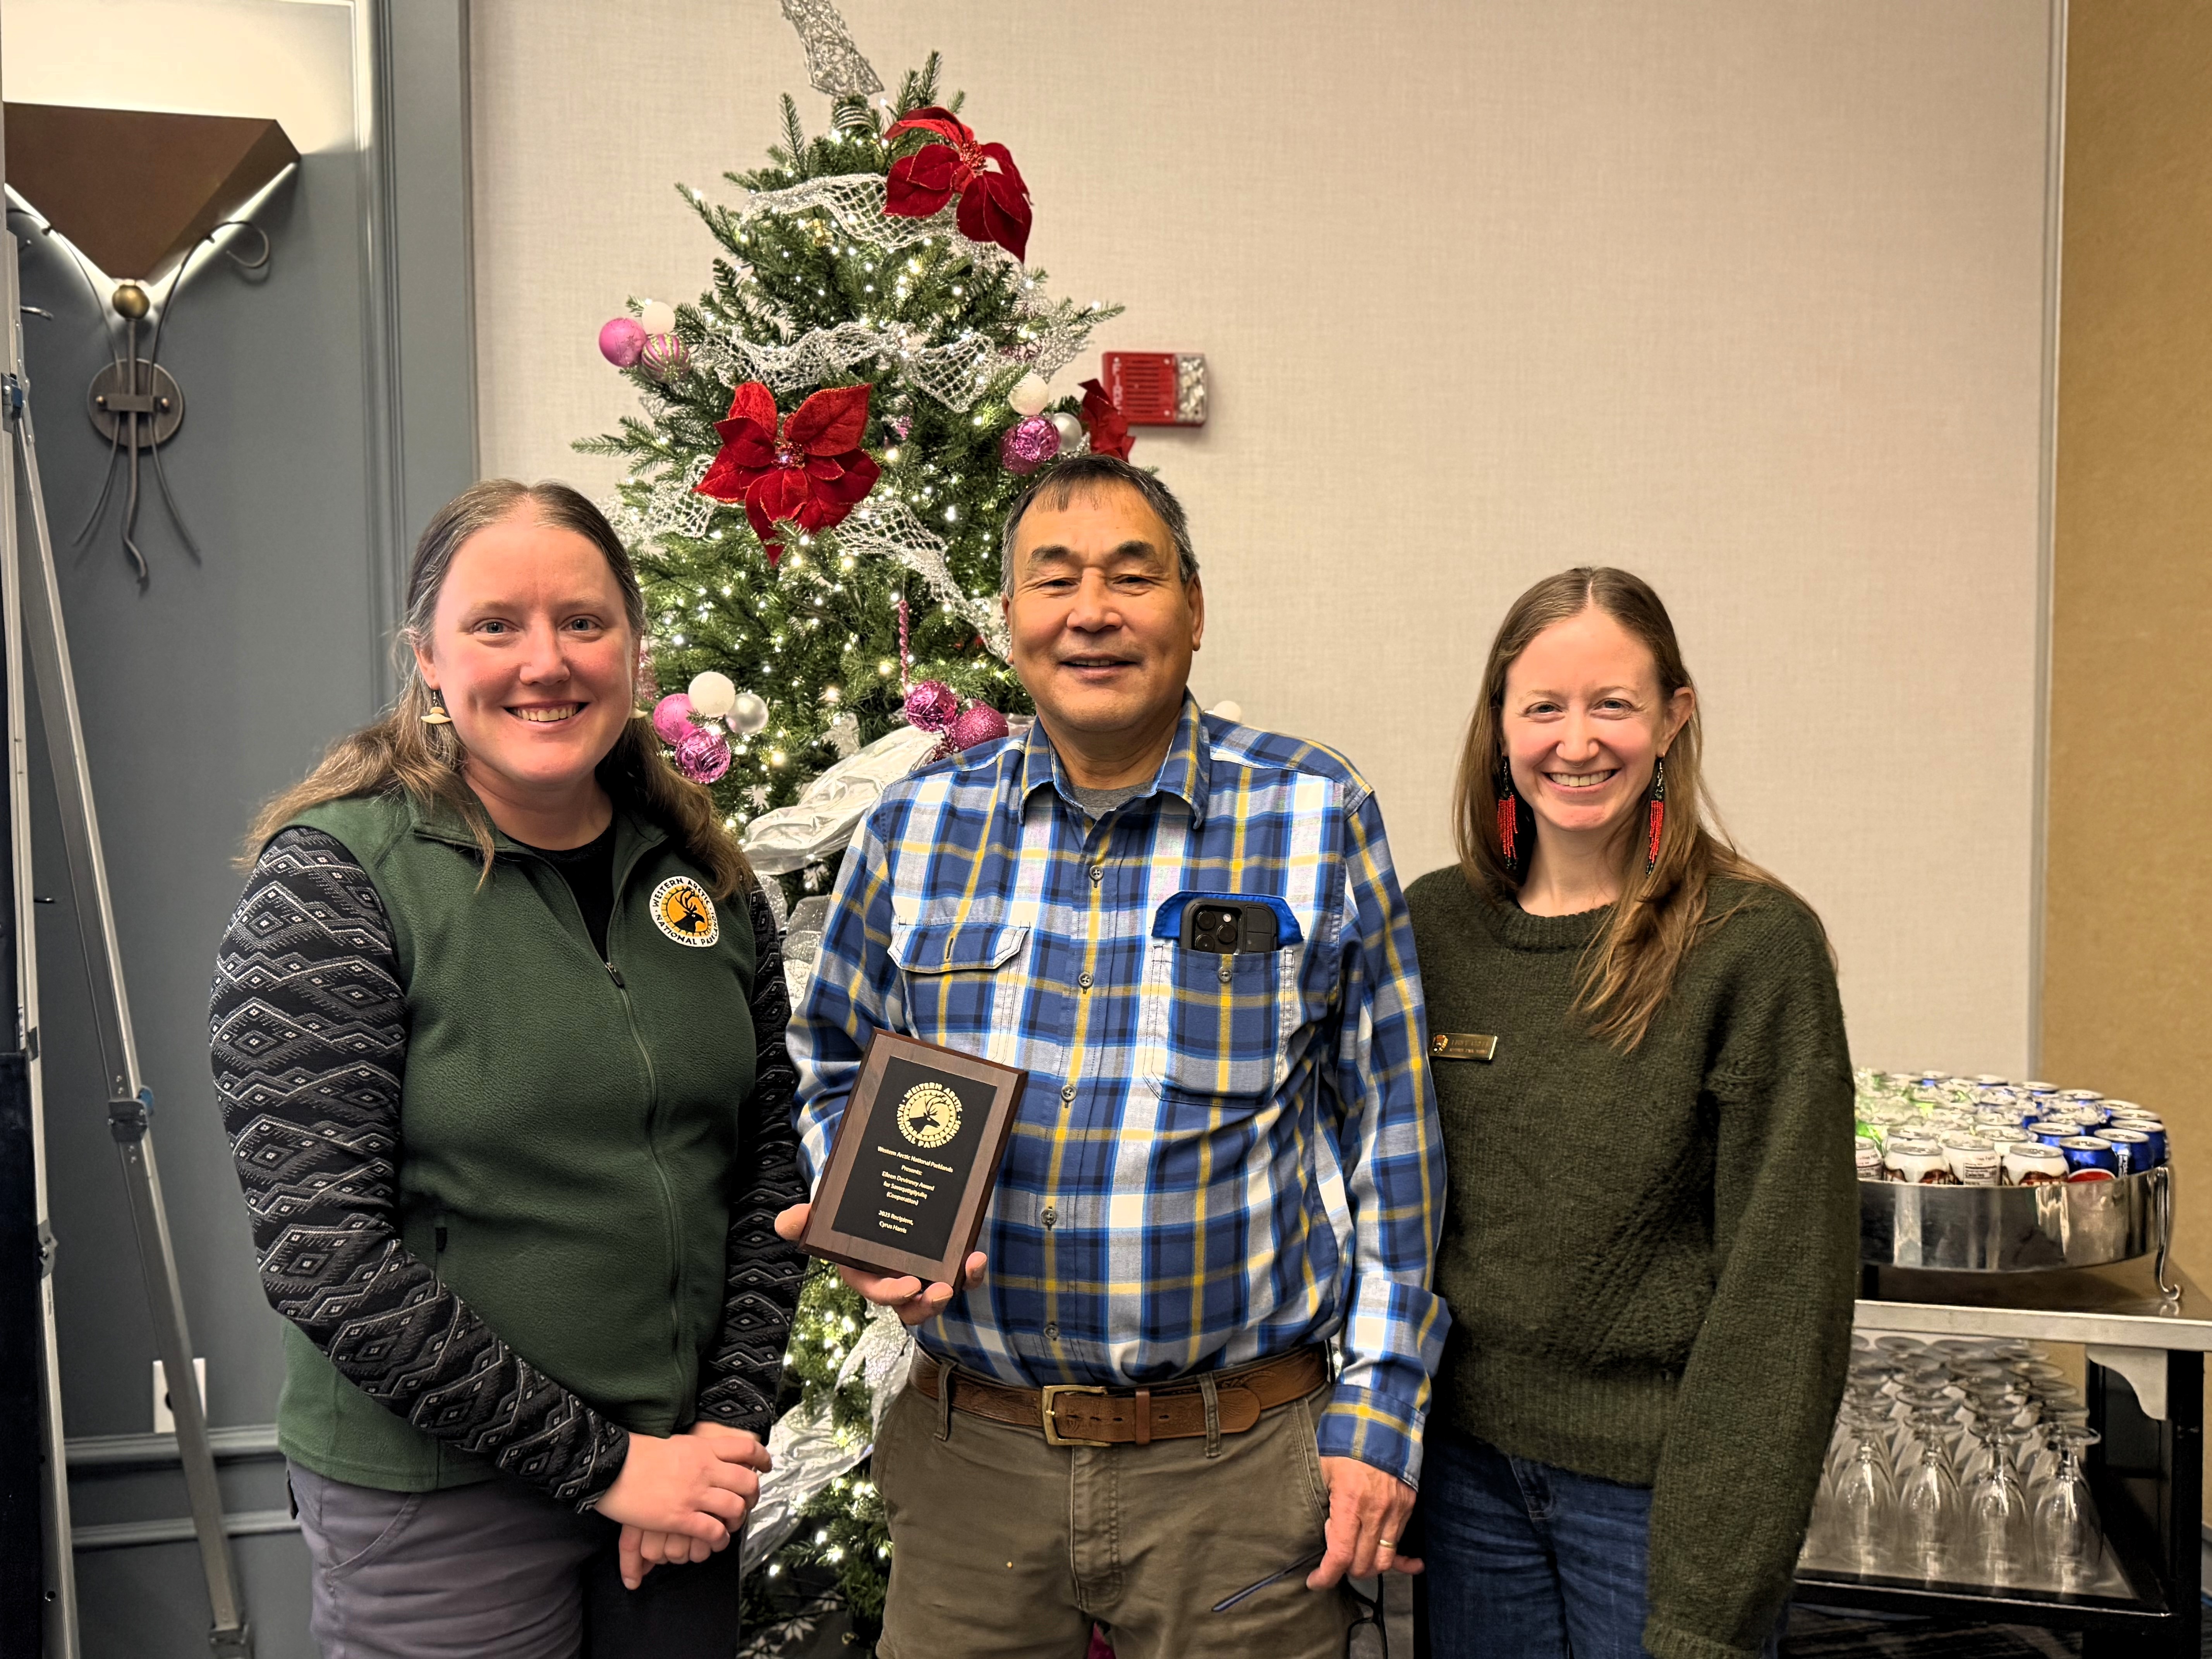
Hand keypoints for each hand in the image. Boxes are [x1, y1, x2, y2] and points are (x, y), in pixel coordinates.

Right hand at [598, 1428, 771, 1588]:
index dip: (761, 1459)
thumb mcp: (674, 1443)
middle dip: (753, 1495)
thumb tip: (704, 1454)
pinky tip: (716, 1540)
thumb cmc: (636, 1452)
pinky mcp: (680, 1516)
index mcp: (703, 1447)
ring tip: (731, 1525)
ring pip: (735, 1507)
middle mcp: (705, 1468)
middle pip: (747, 1481)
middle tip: (747, 1503)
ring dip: (738, 1519)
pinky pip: (712, 1530)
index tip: (765, 1467)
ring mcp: (694, 1493)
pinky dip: (720, 1538)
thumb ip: (694, 1450)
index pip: (744, 1449)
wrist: (611, 1465)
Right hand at [774, 1202, 985, 1326]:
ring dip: (957, 1287)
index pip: (877, 1292)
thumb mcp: (826, 1209)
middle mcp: (895, 1277)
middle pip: (911, 1307)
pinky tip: (976, 1256)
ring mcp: (922, 1270)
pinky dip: (971, 1270)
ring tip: (970, 1268)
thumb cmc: (848, 1206)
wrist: (877, 1188)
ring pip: (940, 1293)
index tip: (909, 1287)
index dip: (892, 1295)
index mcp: (865, 1272)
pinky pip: (960, 1273)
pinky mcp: (945, 1258)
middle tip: (941, 1292)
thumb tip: (787, 1222)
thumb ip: (806, 1218)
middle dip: (926, 1305)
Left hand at [1306, 1456, 1420, 1587]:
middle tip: (1333, 1559)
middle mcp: (1376, 1511)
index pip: (1340, 1555)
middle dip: (1345, 1570)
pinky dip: (1401, 1558)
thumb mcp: (1322, 1471)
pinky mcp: (1408, 1506)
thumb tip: (1323, 1533)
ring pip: (1385, 1560)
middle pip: (1363, 1564)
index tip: (1315, 1582)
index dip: (1326, 1576)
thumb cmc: (1345, 1443)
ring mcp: (1396, 1510)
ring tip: (1355, 1558)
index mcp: (1350, 1502)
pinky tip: (1408, 1565)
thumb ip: (1322, 1504)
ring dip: (1368, 1566)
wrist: (1380, 1419)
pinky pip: (1402, 1542)